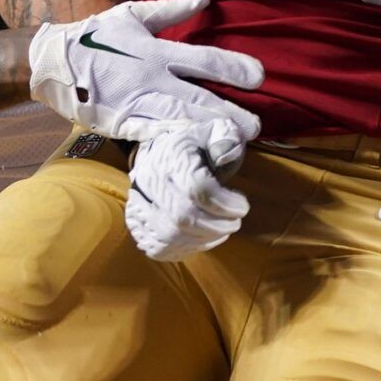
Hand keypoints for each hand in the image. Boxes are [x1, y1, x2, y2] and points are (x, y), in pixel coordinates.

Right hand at [28, 0, 264, 141]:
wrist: (50, 62)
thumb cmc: (93, 36)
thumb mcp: (131, 15)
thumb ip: (170, 11)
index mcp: (155, 50)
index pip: (204, 60)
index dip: (233, 69)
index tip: (259, 77)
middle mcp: (150, 79)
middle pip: (197, 99)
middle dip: (229, 114)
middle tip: (256, 127)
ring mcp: (135, 105)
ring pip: (179, 122)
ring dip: (208, 133)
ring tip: (235, 144)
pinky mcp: (121, 125)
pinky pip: (153, 137)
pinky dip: (176, 144)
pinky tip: (196, 153)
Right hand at [125, 117, 248, 261]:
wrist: (160, 153)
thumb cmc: (195, 146)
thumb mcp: (213, 131)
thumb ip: (225, 137)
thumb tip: (227, 148)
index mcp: (171, 154)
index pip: (197, 187)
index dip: (224, 203)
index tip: (242, 205)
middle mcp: (149, 179)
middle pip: (183, 216)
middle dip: (217, 225)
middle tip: (235, 222)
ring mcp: (138, 203)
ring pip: (171, 236)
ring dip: (204, 239)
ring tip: (222, 229)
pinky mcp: (137, 224)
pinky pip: (160, 247)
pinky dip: (186, 248)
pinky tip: (203, 238)